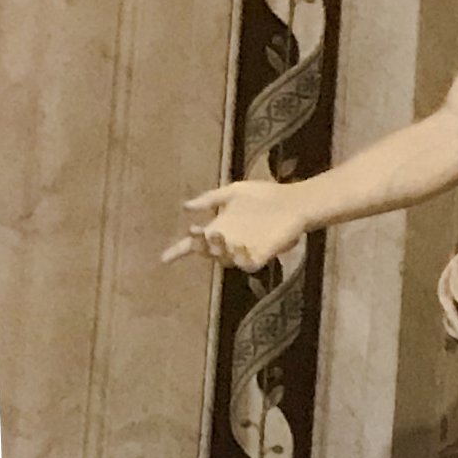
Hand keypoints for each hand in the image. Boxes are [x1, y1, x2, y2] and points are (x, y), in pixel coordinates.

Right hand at [171, 177, 308, 271]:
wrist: (293, 200)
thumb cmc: (264, 196)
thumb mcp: (233, 192)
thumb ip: (210, 199)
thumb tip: (185, 206)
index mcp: (219, 229)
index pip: (194, 244)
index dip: (178, 252)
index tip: (163, 258)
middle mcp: (229, 242)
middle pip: (206, 252)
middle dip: (200, 244)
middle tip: (198, 230)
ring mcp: (245, 250)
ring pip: (224, 260)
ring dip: (217, 250)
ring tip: (217, 234)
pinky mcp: (263, 255)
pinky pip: (247, 265)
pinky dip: (240, 258)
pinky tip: (238, 245)